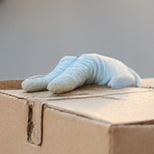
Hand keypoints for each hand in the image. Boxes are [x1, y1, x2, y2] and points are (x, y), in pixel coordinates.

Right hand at [22, 54, 140, 93]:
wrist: (118, 81)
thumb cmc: (122, 81)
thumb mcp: (127, 81)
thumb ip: (124, 80)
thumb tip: (118, 83)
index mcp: (92, 62)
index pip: (77, 71)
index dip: (65, 80)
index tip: (54, 87)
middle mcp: (77, 63)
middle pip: (61, 72)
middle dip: (47, 80)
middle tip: (32, 88)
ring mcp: (67, 70)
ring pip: (52, 75)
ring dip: (40, 83)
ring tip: (26, 89)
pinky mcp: (61, 78)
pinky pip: (49, 80)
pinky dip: (39, 85)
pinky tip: (26, 91)